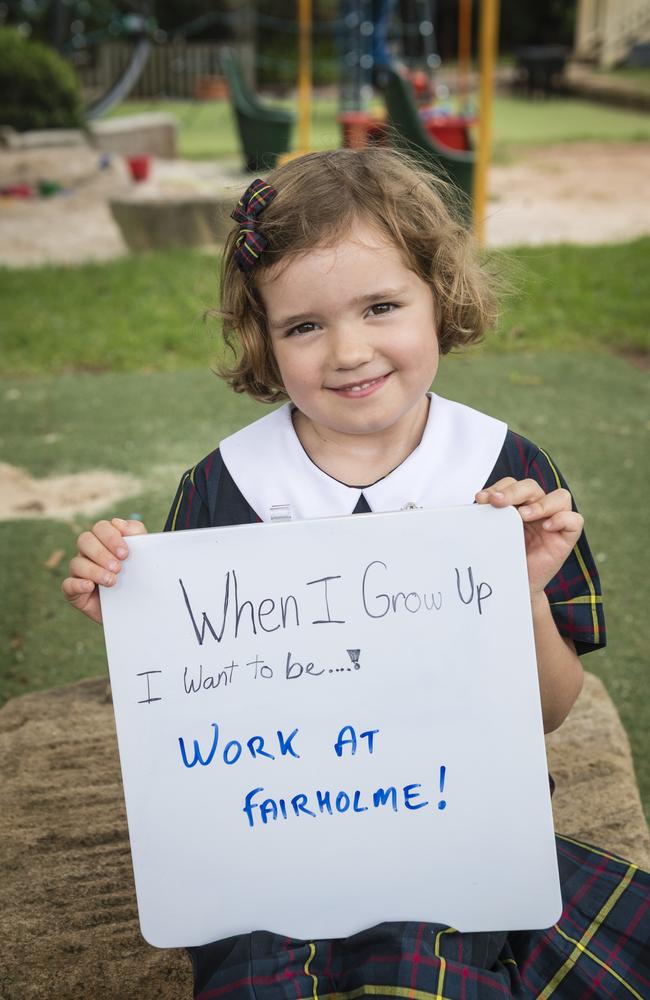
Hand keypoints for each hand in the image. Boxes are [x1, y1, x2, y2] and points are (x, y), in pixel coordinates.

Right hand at [62, 517, 147, 624]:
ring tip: (112, 581)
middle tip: (118, 567)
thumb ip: (136, 534)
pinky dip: (78, 584)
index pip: (100, 528)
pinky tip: (89, 586)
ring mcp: (79, 572)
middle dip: (101, 553)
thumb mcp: (142, 555)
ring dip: (94, 570)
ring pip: (76, 563)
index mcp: (104, 540)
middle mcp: (89, 553)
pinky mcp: (74, 592)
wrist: (138, 607)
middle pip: (85, 540)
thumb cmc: (138, 576)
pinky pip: (68, 584)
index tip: (125, 553)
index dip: (111, 537)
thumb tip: (119, 523)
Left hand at [475, 479, 582, 596]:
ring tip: (523, 516)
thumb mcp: (495, 536)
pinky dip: (562, 519)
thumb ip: (492, 519)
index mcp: (519, 505)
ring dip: (539, 504)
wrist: (517, 586)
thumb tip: (479, 504)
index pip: (512, 484)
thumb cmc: (507, 560)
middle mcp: (538, 509)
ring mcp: (555, 521)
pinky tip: (546, 527)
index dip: (499, 487)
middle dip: (513, 492)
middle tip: (496, 502)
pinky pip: (575, 520)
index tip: (481, 499)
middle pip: (532, 487)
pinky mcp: (567, 537)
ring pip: (560, 497)